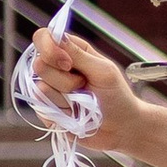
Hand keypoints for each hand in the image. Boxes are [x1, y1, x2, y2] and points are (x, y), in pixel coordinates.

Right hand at [27, 28, 166, 166]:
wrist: (126, 130)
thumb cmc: (121, 98)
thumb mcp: (104, 73)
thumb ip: (80, 56)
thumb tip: (58, 41)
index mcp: (71, 53)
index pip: (44, 37)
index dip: (49, 47)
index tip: (68, 62)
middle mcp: (58, 70)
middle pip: (39, 65)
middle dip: (65, 79)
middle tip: (87, 88)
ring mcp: (52, 93)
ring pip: (40, 90)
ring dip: (66, 100)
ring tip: (86, 105)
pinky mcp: (50, 115)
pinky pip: (42, 113)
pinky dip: (61, 117)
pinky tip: (78, 119)